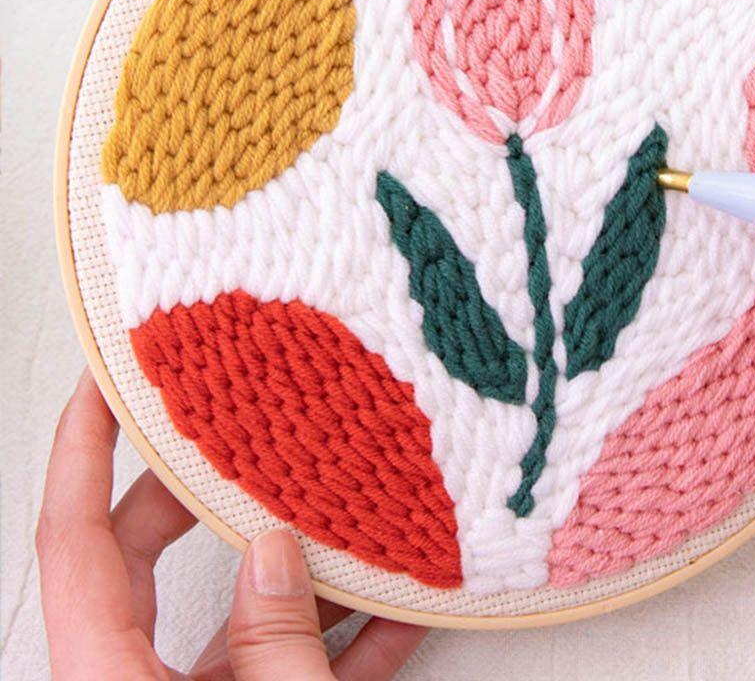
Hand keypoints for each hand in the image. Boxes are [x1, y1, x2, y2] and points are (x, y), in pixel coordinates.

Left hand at [36, 372, 426, 679]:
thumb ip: (274, 639)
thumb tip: (273, 551)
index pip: (76, 543)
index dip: (83, 451)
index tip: (104, 381)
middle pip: (141, 559)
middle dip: (194, 489)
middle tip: (238, 431)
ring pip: (226, 608)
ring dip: (290, 564)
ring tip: (339, 507)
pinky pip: (283, 659)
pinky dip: (338, 633)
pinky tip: (397, 604)